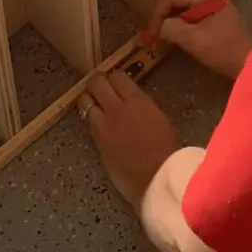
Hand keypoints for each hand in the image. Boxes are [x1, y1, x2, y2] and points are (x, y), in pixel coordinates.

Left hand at [77, 72, 177, 208]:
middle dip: (97, 81)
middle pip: (98, 84)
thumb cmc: (165, 150)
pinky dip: (89, 114)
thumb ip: (143, 106)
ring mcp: (103, 124)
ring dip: (88, 96)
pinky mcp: (96, 139)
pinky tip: (94, 117)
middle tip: (98, 83)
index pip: (118, 77)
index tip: (115, 78)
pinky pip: (88, 119)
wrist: (153, 176)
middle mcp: (117, 108)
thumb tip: (132, 100)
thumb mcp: (160, 119)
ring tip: (92, 98)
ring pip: (86, 100)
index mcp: (138, 101)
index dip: (114, 75)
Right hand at [151, 0, 251, 78]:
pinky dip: (174, 11)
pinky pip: (185, 0)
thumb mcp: (194, 41)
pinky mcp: (209, 5)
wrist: (245, 61)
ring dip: (165, 8)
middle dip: (159, 6)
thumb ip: (172, 29)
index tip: (152, 33)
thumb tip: (160, 26)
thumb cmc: (222, 51)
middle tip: (153, 26)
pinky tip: (171, 26)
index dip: (157, 13)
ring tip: (160, 27)